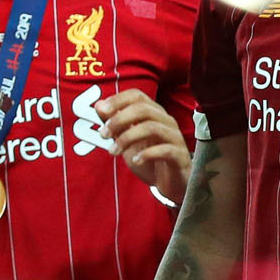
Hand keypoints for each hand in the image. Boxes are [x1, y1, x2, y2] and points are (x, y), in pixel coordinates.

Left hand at [98, 89, 191, 204]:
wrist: (171, 184)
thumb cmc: (149, 159)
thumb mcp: (126, 140)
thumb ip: (114, 123)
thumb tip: (98, 105)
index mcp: (153, 113)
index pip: (137, 96)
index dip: (117, 100)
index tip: (101, 111)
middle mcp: (166, 121)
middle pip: (143, 109)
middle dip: (119, 120)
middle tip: (103, 134)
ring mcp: (175, 138)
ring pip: (152, 127)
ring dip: (127, 138)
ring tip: (113, 151)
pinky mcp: (181, 156)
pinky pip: (165, 149)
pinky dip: (146, 154)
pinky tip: (135, 161)